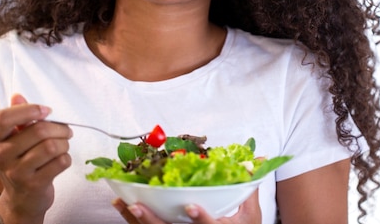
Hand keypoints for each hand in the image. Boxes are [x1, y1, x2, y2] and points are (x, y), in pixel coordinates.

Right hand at [0, 94, 72, 220]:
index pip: (4, 117)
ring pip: (52, 146)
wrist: (22, 199)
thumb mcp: (15, 140)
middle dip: (60, 128)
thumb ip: (18, 117)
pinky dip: (66, 158)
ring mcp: (16, 172)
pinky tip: (61, 160)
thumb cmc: (22, 162)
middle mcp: (1, 156)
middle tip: (66, 131)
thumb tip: (18, 95)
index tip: (47, 110)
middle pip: (38, 131)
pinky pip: (61, 162)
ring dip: (65, 144)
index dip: (29, 109)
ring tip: (63, 146)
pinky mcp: (34, 185)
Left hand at [113, 189, 261, 223]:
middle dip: (152, 221)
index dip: (199, 218)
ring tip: (123, 202)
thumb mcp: (250, 215)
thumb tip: (256, 162)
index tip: (189, 206)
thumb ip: (249, 188)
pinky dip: (133, 219)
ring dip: (137, 219)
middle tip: (137, 206)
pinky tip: (122, 204)